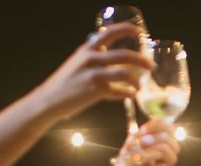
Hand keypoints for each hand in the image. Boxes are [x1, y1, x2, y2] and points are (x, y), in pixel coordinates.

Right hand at [33, 23, 154, 119]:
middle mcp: (91, 58)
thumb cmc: (65, 83)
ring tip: (141, 86)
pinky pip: (118, 91)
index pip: (109, 33)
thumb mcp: (77, 64)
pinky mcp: (95, 91)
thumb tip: (113, 59)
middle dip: (142, 60)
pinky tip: (132, 95)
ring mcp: (93, 74)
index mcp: (87, 49)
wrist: (49, 100)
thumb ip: (94, 59)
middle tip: (151, 66)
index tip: (140, 32)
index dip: (127, 30)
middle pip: (124, 55)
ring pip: (125, 72)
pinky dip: (127, 94)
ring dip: (137, 80)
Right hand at [107, 119, 179, 165]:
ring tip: (164, 165)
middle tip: (169, 158)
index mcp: (135, 138)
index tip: (169, 140)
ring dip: (169, 159)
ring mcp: (133, 161)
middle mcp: (133, 145)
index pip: (157, 122)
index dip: (169, 129)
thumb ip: (152, 141)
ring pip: (162, 150)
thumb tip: (173, 130)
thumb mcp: (137, 151)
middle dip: (173, 148)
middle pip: (164, 138)